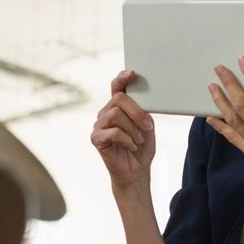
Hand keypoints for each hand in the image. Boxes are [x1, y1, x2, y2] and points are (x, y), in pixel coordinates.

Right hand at [91, 70, 155, 186]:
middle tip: (147, 127)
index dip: (122, 78)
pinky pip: (113, 132)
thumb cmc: (141, 146)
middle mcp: (106, 112)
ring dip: (133, 128)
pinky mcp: (96, 138)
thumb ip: (142, 110)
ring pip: (116, 115)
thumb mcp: (146, 125)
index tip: (133, 73)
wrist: (137, 170)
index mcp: (118, 107)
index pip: (116, 87)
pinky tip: (132, 146)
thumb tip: (143, 99)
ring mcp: (99, 125)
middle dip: (136, 112)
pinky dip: (127, 139)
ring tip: (139, 140)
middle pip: (118, 99)